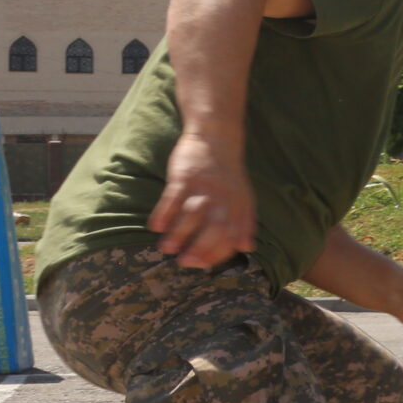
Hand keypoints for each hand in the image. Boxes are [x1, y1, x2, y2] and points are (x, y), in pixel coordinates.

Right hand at [150, 134, 256, 269]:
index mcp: (239, 206)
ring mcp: (203, 187)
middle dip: (200, 248)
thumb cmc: (228, 174)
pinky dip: (164, 213)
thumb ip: (245, 222)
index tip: (203, 264)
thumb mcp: (244, 196)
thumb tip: (247, 247)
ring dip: (179, 234)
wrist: (216, 138)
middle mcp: (223, 198)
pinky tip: (155, 227)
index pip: (232, 236)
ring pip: (191, 215)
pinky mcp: (185, 176)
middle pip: (214, 228)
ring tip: (166, 249)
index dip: (218, 252)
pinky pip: (173, 197)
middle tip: (184, 262)